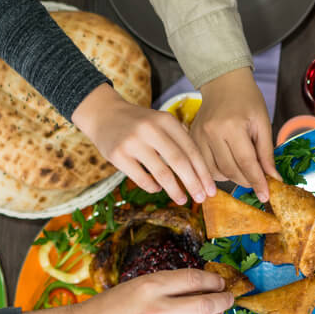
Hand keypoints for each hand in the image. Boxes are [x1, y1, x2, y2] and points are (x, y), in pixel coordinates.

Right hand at [23, 268, 232, 313]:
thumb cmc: (112, 305)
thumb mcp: (138, 285)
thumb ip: (169, 285)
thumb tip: (204, 286)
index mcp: (150, 286)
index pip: (195, 279)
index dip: (214, 280)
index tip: (220, 281)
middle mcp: (157, 310)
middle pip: (206, 305)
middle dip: (224, 300)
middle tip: (229, 298)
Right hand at [72, 83, 212, 204]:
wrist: (103, 114)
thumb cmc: (140, 124)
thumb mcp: (161, 122)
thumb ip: (179, 141)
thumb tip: (202, 174)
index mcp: (166, 120)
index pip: (191, 150)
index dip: (203, 172)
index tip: (211, 189)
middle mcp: (151, 129)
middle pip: (179, 162)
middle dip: (194, 183)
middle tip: (202, 198)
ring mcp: (133, 142)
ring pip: (161, 173)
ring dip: (175, 190)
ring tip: (182, 200)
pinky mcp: (117, 154)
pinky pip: (141, 178)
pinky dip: (152, 187)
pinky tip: (157, 189)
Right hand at [192, 68, 277, 201]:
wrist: (223, 83)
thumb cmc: (247, 100)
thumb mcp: (263, 123)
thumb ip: (266, 153)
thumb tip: (273, 179)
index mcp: (232, 126)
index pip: (246, 162)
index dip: (257, 181)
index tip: (266, 196)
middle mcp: (212, 132)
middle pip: (230, 170)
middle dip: (246, 181)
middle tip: (258, 182)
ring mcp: (198, 136)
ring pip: (215, 172)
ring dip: (232, 178)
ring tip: (243, 171)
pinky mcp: (192, 139)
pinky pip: (205, 166)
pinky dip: (218, 172)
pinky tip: (229, 165)